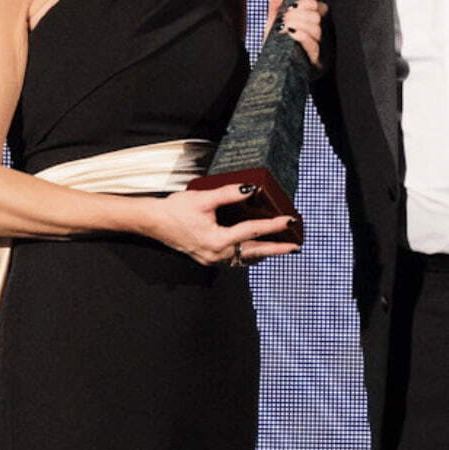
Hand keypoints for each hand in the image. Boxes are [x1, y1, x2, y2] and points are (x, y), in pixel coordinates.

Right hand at [133, 184, 298, 266]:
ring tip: (280, 248)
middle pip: (254, 252)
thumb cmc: (174, 209)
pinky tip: (256, 250)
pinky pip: (234, 260)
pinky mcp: (208, 259)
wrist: (153, 222)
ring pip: (245, 258)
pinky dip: (248, 255)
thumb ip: (229, 194)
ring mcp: (212, 260)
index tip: (289, 221)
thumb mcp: (203, 198)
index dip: (273, 225)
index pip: (252, 231)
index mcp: (217, 240)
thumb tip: (251, 190)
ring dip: (263, 253)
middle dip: (276, 249)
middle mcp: (217, 255)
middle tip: (295, 246)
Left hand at [265, 0, 327, 68]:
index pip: (319, 7)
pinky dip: (301, 37)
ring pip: (316, 30)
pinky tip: (291, 34)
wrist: (272, 71)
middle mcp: (318, 35)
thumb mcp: (274, 23)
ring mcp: (319, 49)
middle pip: (316, 17)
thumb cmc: (276, 46)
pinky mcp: (316, 62)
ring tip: (285, 27)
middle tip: (285, 19)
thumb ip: (277, 4)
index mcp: (311, 23)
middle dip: (298, 15)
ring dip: (298, 25)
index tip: (292, 6)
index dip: (306, 3)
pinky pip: (313, 46)